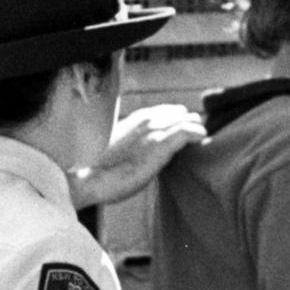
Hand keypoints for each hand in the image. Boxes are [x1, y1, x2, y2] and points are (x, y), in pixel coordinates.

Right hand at [69, 104, 205, 208]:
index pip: (165, 111)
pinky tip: (200, 139)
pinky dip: (197, 134)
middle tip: (194, 137)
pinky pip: (188, 132)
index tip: (182, 132)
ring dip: (195, 127)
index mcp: (135, 118)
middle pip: (179, 113)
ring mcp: (154, 130)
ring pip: (187, 119)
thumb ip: (133, 143)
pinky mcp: (161, 144)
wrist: (89, 179)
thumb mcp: (117, 148)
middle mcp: (146, 119)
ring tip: (200, 139)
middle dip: (188, 123)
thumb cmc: (97, 169)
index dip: (176, 120)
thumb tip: (140, 152)